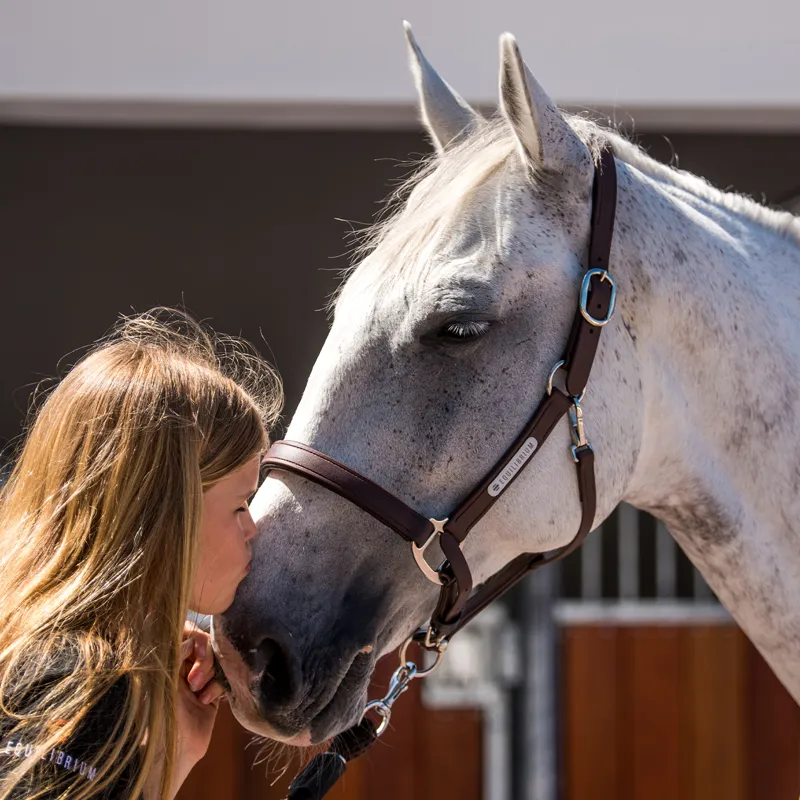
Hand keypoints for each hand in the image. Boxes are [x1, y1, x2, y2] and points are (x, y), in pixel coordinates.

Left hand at [176, 622, 225, 764]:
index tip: (196, 648)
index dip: (194, 636)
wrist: (170, 753)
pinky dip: (218, 685)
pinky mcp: (212, 695)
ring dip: (210, 673)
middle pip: (204, 645)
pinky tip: (206, 699)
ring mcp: (198, 681)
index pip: (185, 634)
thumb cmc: (159, 717)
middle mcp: (182, 668)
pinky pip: (223, 678)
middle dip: (203, 659)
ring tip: (198, 692)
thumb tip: (191, 637)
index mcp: (167, 661)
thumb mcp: (163, 681)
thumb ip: (175, 655)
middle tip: (194, 680)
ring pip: (216, 660)